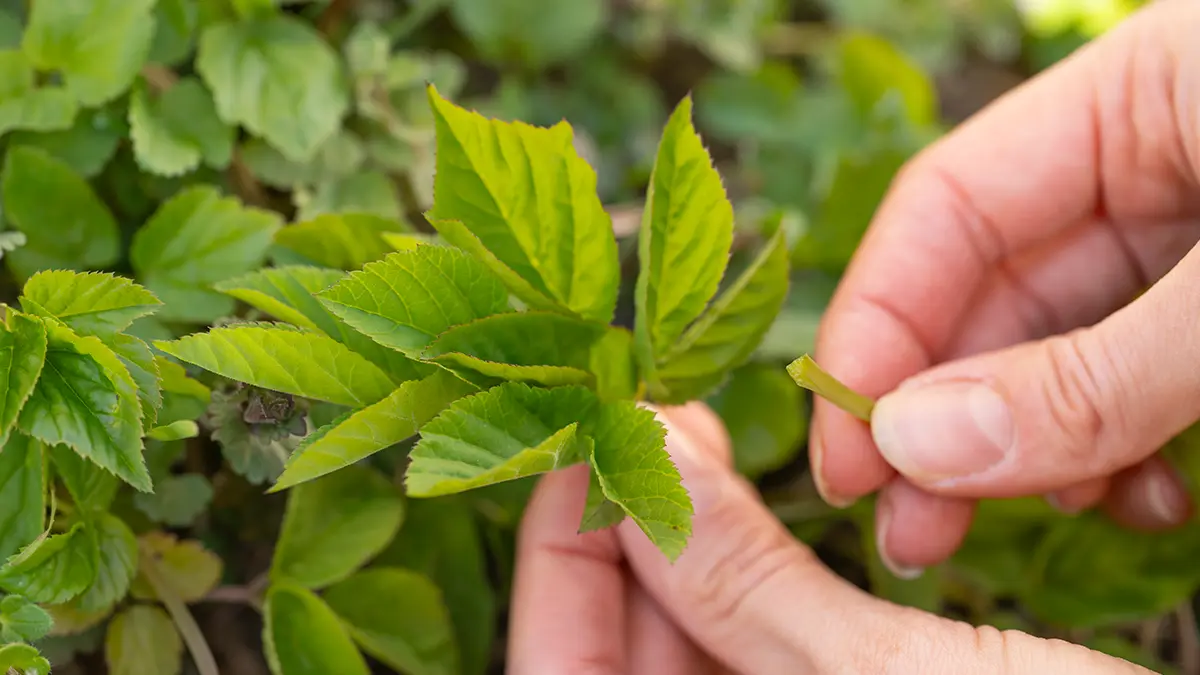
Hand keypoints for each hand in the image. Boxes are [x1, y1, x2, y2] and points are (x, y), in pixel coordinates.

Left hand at [508, 403, 1151, 672]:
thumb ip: (747, 588)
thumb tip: (651, 457)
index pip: (560, 672)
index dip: (560, 550)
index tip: (587, 440)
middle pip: (622, 649)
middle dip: (628, 530)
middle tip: (650, 422)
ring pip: (692, 644)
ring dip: (688, 541)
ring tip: (695, 437)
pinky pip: (760, 651)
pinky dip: (749, 575)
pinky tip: (752, 506)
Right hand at [811, 0, 1199, 576]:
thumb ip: (1095, 374)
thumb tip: (917, 445)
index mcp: (1144, 91)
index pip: (946, 208)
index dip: (878, 332)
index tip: (849, 455)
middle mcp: (1156, 159)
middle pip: (995, 294)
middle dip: (950, 420)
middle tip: (909, 533)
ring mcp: (1197, 233)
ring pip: (1063, 352)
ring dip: (1034, 452)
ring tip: (1039, 521)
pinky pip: (1139, 380)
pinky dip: (1121, 451)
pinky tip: (1137, 500)